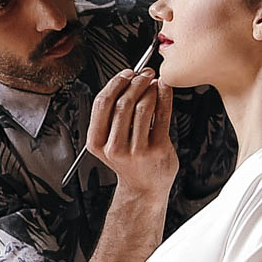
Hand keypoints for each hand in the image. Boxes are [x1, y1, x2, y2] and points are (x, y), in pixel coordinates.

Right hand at [86, 69, 176, 197]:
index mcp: (97, 142)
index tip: (126, 73)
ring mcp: (137, 150)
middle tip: (144, 73)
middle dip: (135, 82)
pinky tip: (164, 89)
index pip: (102, 103)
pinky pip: (162, 116)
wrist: (144, 188)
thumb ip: (111, 116)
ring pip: (142, 107)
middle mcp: (114, 147)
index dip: (115, 83)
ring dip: (150, 88)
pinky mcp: (158, 149)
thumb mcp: (108, 141)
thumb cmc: (128, 161)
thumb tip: (127, 80)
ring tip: (154, 82)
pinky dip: (164, 97)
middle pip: (122, 103)